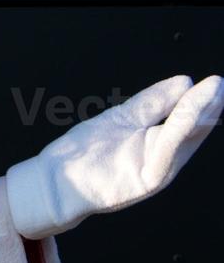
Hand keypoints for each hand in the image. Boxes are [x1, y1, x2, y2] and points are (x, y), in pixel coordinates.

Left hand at [5, 74, 223, 239]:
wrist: (55, 181)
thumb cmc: (86, 151)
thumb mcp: (124, 119)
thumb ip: (153, 102)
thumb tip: (185, 81)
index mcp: (158, 145)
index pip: (187, 122)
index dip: (203, 103)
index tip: (216, 83)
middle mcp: (161, 159)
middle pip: (191, 131)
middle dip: (208, 108)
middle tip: (220, 84)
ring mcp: (154, 171)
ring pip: (182, 139)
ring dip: (199, 114)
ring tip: (214, 90)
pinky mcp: (144, 181)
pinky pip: (165, 151)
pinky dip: (178, 130)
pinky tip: (188, 111)